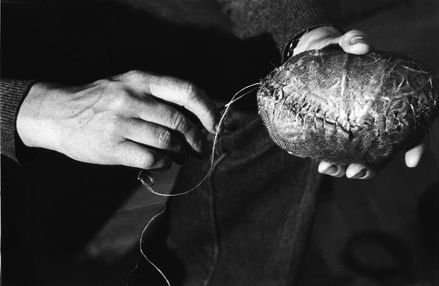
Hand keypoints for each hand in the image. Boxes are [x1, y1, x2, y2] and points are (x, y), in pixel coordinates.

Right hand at [17, 70, 219, 168]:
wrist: (57, 114)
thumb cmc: (102, 101)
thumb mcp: (129, 85)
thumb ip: (161, 95)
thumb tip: (201, 114)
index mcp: (140, 80)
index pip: (186, 91)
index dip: (207, 109)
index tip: (215, 124)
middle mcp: (131, 99)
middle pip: (179, 120)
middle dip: (197, 138)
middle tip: (200, 148)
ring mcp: (120, 123)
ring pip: (167, 141)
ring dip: (180, 152)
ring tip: (179, 155)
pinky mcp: (111, 147)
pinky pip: (151, 158)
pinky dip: (164, 162)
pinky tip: (162, 161)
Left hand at [293, 26, 424, 178]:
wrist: (312, 55)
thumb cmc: (337, 50)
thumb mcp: (346, 43)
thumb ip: (355, 41)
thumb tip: (364, 48)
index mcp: (390, 103)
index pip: (412, 127)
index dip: (416, 145)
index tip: (411, 161)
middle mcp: (375, 120)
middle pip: (383, 151)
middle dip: (371, 167)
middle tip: (354, 172)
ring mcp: (354, 129)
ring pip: (358, 157)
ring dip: (345, 169)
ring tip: (328, 169)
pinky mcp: (332, 132)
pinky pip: (333, 151)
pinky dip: (328, 160)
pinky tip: (319, 163)